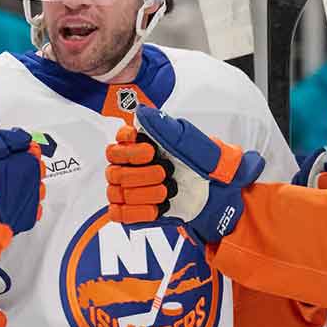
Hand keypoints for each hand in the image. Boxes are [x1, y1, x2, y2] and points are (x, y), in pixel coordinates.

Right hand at [104, 106, 263, 244]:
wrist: (212, 191)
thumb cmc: (199, 164)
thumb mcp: (188, 141)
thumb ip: (164, 127)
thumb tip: (141, 113)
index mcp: (137, 144)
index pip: (115, 144)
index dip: (130, 150)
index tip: (151, 151)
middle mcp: (126, 166)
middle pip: (115, 173)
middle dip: (143, 175)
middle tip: (166, 173)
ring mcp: (125, 189)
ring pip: (117, 194)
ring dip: (146, 194)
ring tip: (167, 191)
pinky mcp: (129, 211)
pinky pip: (119, 214)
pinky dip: (139, 212)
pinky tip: (157, 208)